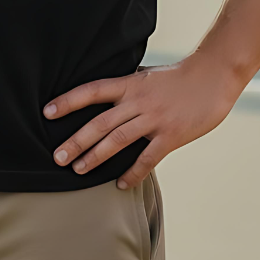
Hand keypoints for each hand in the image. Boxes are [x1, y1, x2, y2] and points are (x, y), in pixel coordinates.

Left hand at [44, 54, 244, 188]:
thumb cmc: (177, 77)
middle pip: (100, 122)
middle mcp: (137, 101)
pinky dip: (133, 172)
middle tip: (57, 156)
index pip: (91, 91)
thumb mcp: (145, 76)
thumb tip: (103, 96)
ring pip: (118, 140)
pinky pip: (147, 158)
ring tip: (78, 170)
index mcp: (128, 84)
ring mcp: (154, 119)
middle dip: (76, 140)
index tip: (47, 111)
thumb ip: (126, 88)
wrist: (212, 77)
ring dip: (96, 157)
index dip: (68, 101)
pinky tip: (120, 184)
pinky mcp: (171, 136)